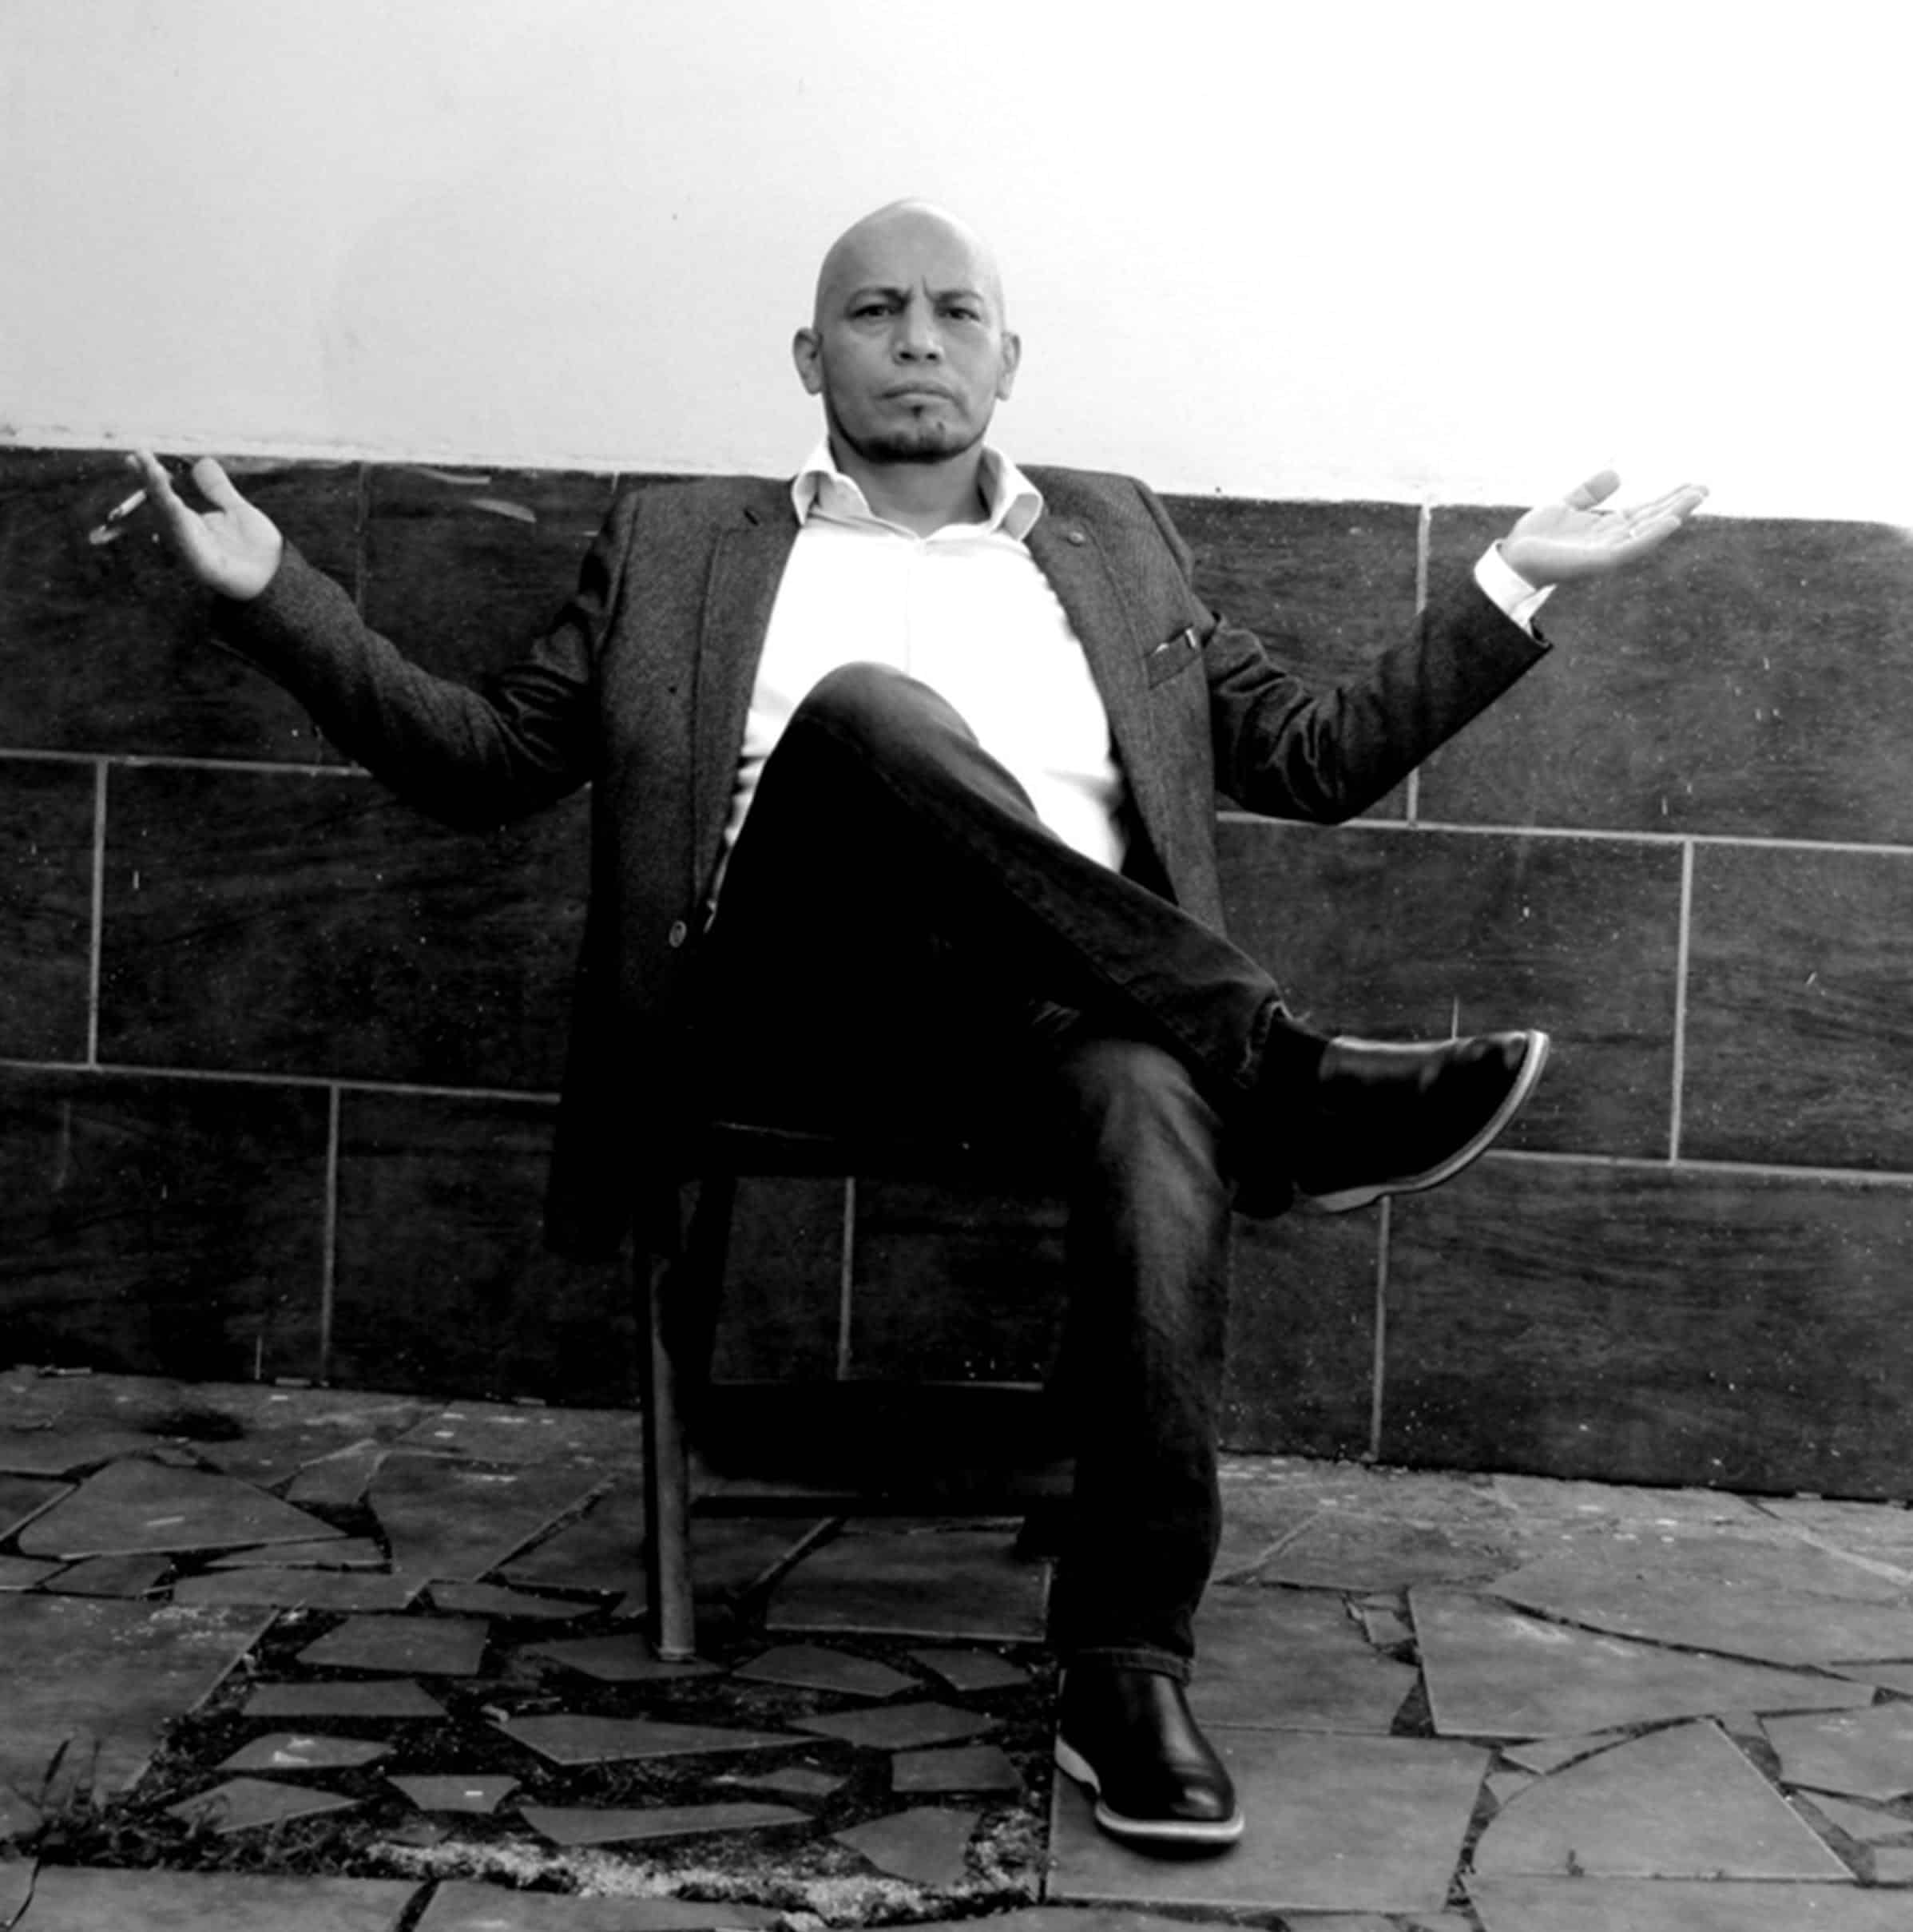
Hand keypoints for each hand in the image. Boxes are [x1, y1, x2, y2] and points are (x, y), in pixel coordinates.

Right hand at [129, 450, 283, 600]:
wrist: (275, 576)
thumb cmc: (256, 549)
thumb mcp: (236, 510)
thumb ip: (217, 488)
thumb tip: (201, 462)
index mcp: (191, 521)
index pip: (164, 494)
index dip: (150, 475)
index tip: (138, 455)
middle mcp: (186, 533)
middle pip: (160, 503)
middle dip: (147, 479)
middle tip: (137, 455)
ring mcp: (191, 547)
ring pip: (168, 517)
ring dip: (158, 493)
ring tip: (151, 468)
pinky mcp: (200, 562)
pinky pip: (184, 537)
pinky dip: (176, 518)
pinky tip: (170, 501)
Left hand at [1501, 470, 1707, 587]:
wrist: (1513, 557)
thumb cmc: (1536, 536)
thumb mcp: (1566, 505)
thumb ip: (1590, 493)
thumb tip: (1617, 474)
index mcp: (1606, 527)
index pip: (1645, 511)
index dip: (1668, 499)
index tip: (1692, 485)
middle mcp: (1611, 540)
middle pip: (1652, 520)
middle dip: (1678, 505)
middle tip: (1705, 489)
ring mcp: (1606, 551)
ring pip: (1646, 532)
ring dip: (1671, 516)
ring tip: (1694, 500)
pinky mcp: (1597, 561)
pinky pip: (1630, 548)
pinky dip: (1650, 536)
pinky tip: (1669, 523)